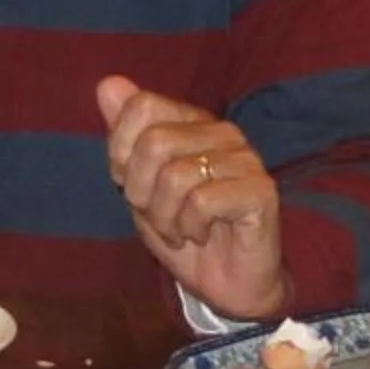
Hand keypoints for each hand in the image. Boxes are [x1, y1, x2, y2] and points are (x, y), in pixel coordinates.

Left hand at [96, 76, 287, 322]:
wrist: (226, 285)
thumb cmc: (184, 233)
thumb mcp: (140, 187)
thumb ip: (124, 136)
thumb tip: (108, 83)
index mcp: (193, 122)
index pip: (143, 106)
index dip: (122, 153)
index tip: (134, 186)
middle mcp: (222, 132)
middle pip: (154, 142)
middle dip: (142, 192)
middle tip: (160, 216)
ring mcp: (245, 159)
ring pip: (176, 176)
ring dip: (165, 217)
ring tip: (180, 230)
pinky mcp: (260, 190)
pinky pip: (202, 201)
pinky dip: (190, 227)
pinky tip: (201, 235)